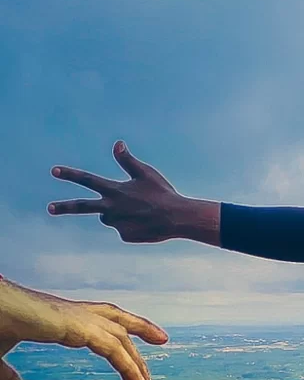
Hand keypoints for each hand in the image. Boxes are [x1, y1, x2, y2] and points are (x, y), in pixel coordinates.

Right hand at [0, 273, 167, 379]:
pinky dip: (127, 364)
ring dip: (137, 358)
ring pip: (117, 332)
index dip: (112, 329)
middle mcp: (64, 311)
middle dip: (137, 332)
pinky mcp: (68, 324)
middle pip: (111, 319)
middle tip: (161, 342)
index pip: (91, 318)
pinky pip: (109, 345)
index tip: (128, 343)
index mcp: (50, 315)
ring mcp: (68, 315)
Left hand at [48, 142, 219, 244]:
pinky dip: (132, 226)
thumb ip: (127, 161)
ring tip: (139, 212)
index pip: (88, 180)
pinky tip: (147, 224)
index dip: (70, 174)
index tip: (54, 171)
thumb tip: (117, 143)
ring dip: (117, 214)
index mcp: (115, 190)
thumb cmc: (163, 193)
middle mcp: (112, 207)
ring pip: (109, 218)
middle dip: (64, 207)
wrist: (178, 219)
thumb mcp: (146, 174)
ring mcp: (118, 223)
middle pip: (83, 207)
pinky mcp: (126, 236)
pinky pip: (124, 230)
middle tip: (50, 209)